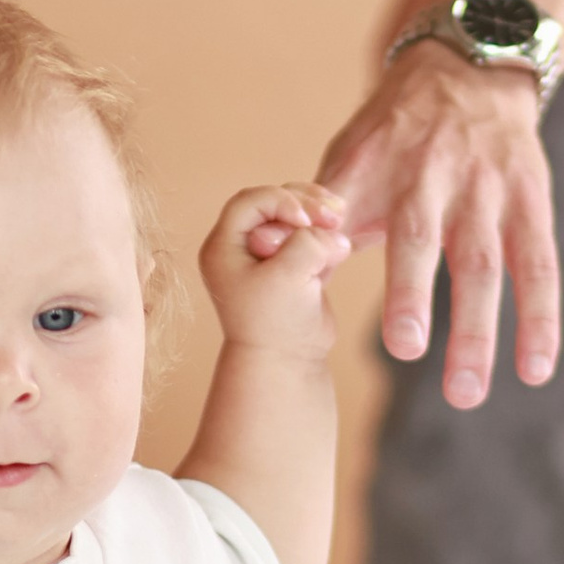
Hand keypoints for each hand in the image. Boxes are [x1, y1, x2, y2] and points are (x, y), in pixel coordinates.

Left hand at [198, 182, 351, 349]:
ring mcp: (268, 254)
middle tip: (333, 218)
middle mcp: (241, 247)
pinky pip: (310, 234)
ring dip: (320, 215)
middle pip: (274, 202)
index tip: (305, 222)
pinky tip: (340, 247)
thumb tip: (333, 232)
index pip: (250, 201)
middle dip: (306, 204)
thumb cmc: (276, 325)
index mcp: (223, 247)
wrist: (287, 363)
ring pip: (295, 214)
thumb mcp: (288, 277)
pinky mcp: (293, 263)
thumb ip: (308, 243)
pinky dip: (326, 234)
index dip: (281, 200)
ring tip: (340, 225)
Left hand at [317, 45, 559, 404]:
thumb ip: (317, 211)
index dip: (334, 248)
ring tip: (466, 395)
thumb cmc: (395, 133)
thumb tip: (268, 259)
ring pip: (484, 263)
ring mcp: (487, 189)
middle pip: (423, 240)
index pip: (356, 215)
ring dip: (478, 330)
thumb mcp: (350, 157)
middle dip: (412, 296)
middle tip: (405, 354)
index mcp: (379, 167)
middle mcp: (434, 175)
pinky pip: (538, 266)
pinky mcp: (530, 201)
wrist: (470, 68)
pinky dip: (541, 319)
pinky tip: (536, 371)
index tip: (309, 288)